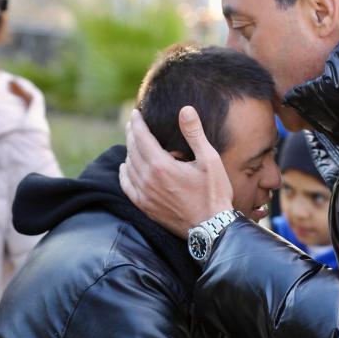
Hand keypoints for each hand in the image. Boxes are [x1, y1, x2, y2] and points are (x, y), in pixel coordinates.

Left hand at [119, 107, 233, 237]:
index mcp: (161, 166)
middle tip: (133, 124)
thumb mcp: (209, 160)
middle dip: (132, 134)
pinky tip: (126, 168)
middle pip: (132, 150)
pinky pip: (127, 187)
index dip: (137, 123)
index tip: (135, 114)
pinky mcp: (146, 207)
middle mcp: (148, 180)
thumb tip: (185, 110)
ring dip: (129, 152)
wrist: (211, 228)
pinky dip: (124, 174)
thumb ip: (195, 134)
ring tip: (133, 143)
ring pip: (128, 167)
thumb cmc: (214, 193)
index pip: (141, 137)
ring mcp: (145, 195)